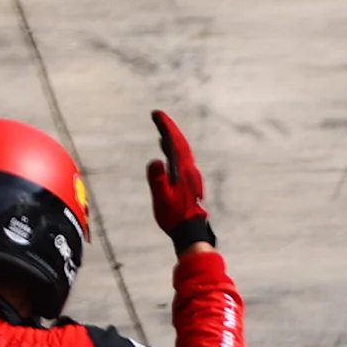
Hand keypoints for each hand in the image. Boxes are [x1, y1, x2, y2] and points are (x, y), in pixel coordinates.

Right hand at [145, 111, 214, 253]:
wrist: (190, 231)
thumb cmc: (175, 216)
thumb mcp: (162, 199)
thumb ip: (158, 180)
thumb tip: (155, 161)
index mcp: (184, 171)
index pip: (175, 143)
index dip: (166, 127)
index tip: (157, 114)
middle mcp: (190, 170)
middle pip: (181, 143)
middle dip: (170, 128)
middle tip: (158, 115)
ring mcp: (191, 175)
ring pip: (182, 150)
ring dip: (172, 137)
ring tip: (161, 127)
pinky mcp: (189, 181)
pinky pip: (181, 158)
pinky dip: (173, 149)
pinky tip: (166, 149)